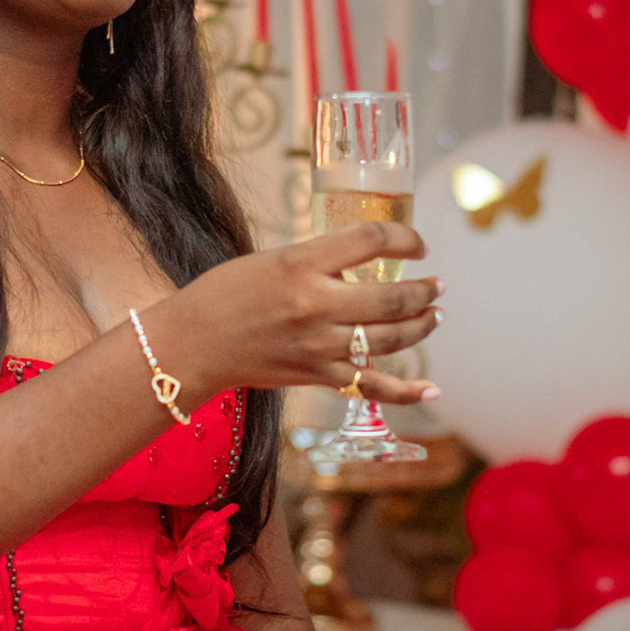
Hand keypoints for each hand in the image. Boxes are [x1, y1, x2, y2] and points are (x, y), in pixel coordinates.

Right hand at [145, 221, 443, 406]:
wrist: (192, 344)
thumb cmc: (225, 294)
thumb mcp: (273, 259)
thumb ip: (319, 262)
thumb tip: (363, 269)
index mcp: (301, 263)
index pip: (371, 240)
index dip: (405, 239)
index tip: (416, 245)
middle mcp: (315, 304)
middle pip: (392, 297)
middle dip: (425, 290)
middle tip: (437, 285)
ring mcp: (318, 345)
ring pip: (390, 338)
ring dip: (422, 326)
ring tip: (434, 315)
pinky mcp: (316, 376)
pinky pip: (371, 386)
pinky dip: (406, 392)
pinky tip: (432, 391)